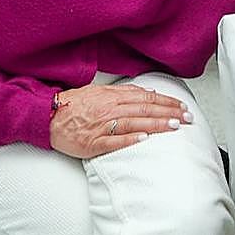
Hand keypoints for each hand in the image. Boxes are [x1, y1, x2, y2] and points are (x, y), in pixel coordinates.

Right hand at [49, 82, 191, 158]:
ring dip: (156, 124)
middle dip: (169, 113)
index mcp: (112, 96)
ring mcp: (101, 126)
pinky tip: (144, 138)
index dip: (166, 102)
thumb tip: (146, 92)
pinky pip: (114, 140)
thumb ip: (123, 92)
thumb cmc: (74, 106)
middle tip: (187, 117)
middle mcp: (109, 109)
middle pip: (145, 109)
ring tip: (174, 126)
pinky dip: (130, 138)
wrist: (47, 117)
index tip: (182, 106)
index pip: (146, 98)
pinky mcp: (93, 142)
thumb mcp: (99, 91)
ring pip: (134, 123)